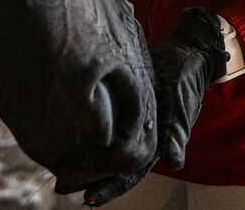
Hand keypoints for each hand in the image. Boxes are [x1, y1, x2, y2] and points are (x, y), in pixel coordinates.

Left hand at [78, 7, 227, 204]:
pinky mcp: (123, 105)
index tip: (88, 199)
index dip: (110, 187)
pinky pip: (104, 123)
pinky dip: (87, 131)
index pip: (131, 173)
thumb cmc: (186, 76)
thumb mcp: (182, 101)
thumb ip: (177, 132)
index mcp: (157, 143)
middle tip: (61, 187)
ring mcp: (131, 121)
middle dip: (89, 178)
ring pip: (104, 146)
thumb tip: (175, 163)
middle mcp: (141, 136)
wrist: (186, 50)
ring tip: (58, 166)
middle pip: (113, 165)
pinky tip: (68, 132)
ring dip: (85, 157)